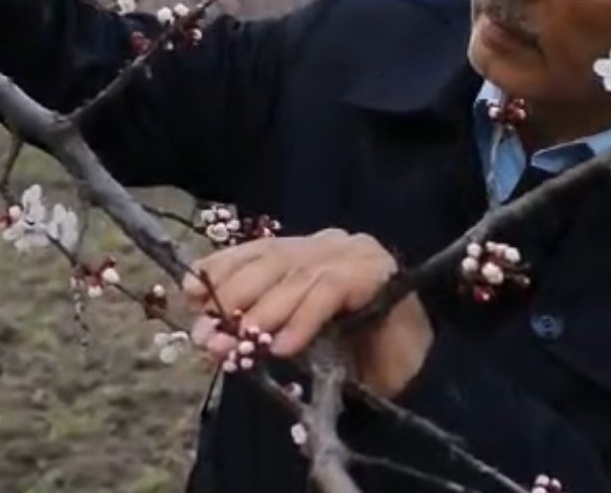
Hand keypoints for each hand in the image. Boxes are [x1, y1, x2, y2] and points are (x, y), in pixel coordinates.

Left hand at [183, 229, 433, 397]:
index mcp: (309, 250)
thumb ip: (261, 327)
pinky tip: (283, 346)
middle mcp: (329, 243)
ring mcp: (354, 253)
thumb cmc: (356, 354)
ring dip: (263, 312)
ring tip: (240, 342)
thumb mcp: (297, 335)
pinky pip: (329, 292)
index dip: (222, 268)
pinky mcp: (376, 272)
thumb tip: (211, 334)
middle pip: (272, 260)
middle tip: (208, 333)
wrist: (421, 367)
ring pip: (297, 276)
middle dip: (233, 296)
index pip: (257, 250)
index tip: (189, 291)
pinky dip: (302, 319)